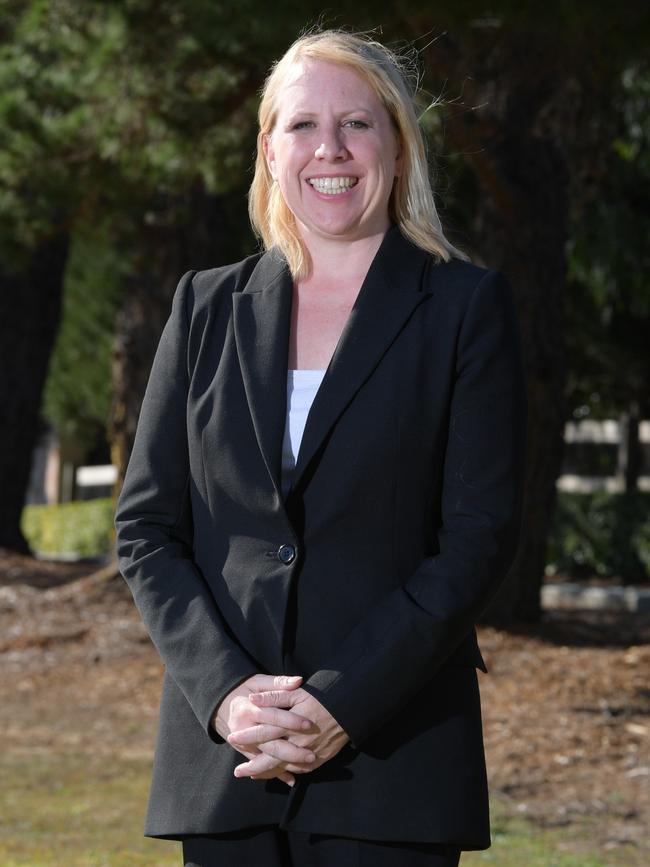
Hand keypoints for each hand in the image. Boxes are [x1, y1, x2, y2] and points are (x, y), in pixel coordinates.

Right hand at [212, 674, 314, 786]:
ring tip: (306, 767)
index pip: (272, 716)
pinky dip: (275, 773)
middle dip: (291, 750)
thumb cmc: (245, 689)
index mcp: (248, 708)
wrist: (222, 703)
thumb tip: (298, 681)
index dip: (290, 720)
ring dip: (285, 765)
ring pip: (265, 758)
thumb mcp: (258, 682)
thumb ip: (279, 682)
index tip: (308, 724)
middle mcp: (243, 728)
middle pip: (269, 742)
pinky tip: (291, 779)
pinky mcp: (244, 751)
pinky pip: (260, 764)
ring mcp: (243, 743)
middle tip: (311, 755)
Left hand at [228, 687, 349, 779]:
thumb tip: (253, 699)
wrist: (350, 708)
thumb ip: (274, 695)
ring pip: (284, 767)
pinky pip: (299, 770)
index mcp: (290, 724)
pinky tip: (277, 774)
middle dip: (253, 765)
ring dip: (267, 772)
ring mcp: (309, 752)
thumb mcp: (298, 692)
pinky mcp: (319, 759)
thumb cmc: (322, 697)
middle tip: (237, 772)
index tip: (232, 739)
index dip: (247, 736)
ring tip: (251, 775)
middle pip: (271, 757)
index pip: (264, 732)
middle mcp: (298, 741)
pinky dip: (286, 773)